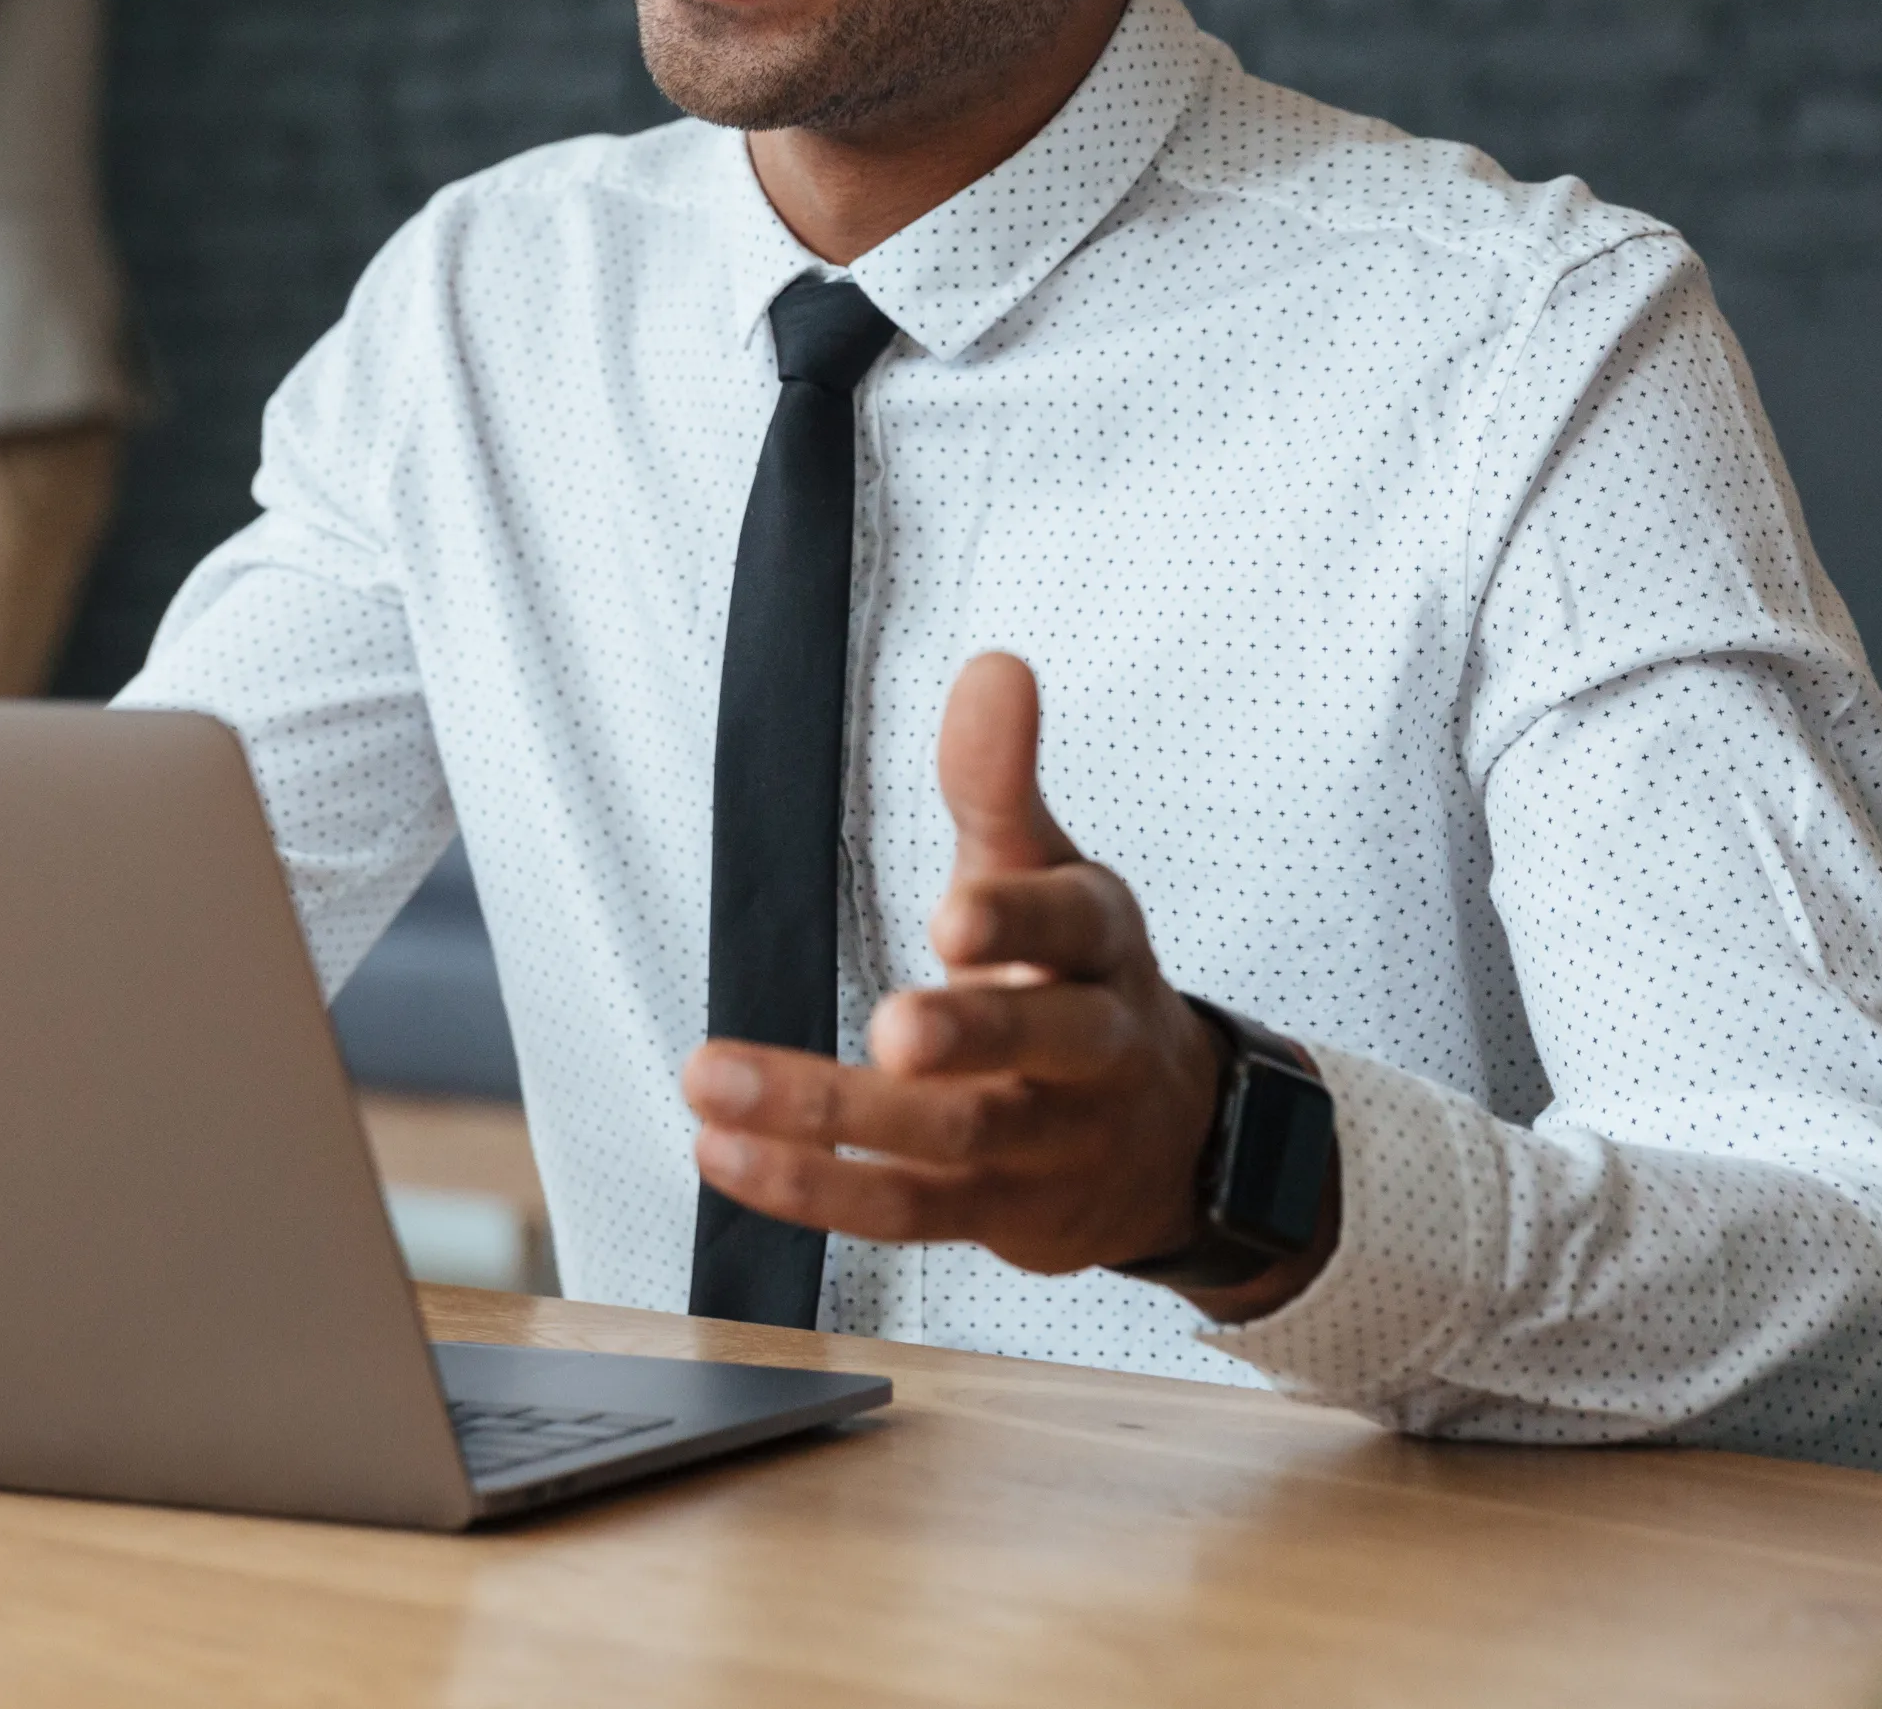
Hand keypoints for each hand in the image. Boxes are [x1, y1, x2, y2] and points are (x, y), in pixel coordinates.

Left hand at [676, 652, 1331, 1317]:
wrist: (1168, 1141)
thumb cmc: (1075, 976)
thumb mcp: (1047, 869)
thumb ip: (1000, 778)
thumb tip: (995, 666)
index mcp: (1103, 944)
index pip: (1078, 924)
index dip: (1020, 919)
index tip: (954, 914)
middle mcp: (1093, 1046)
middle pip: (1043, 1042)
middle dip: (970, 1033)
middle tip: (891, 1027)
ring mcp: (1051, 1142)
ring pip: (955, 1138)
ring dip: (832, 1116)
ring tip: (713, 1077)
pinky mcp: (999, 1215)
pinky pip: (906, 1210)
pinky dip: (814, 1189)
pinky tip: (724, 1152)